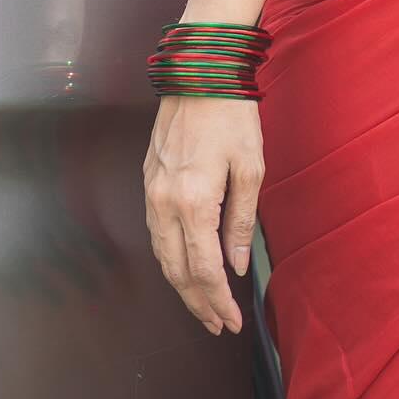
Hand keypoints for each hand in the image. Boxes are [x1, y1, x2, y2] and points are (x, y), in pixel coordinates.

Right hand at [143, 94, 264, 334]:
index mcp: (194, 202)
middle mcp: (164, 203)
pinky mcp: (148, 181)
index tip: (230, 322)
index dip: (217, 301)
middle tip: (216, 324)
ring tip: (202, 304)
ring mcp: (151, 192)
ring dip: (181, 284)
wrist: (199, 75)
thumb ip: (241, 223)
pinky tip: (184, 265)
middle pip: (176, 271)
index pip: (203, 269)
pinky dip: (169, 257)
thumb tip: (235, 265)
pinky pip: (155, 232)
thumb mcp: (251, 170)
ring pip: (161, 254)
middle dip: (197, 303)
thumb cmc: (232, 117)